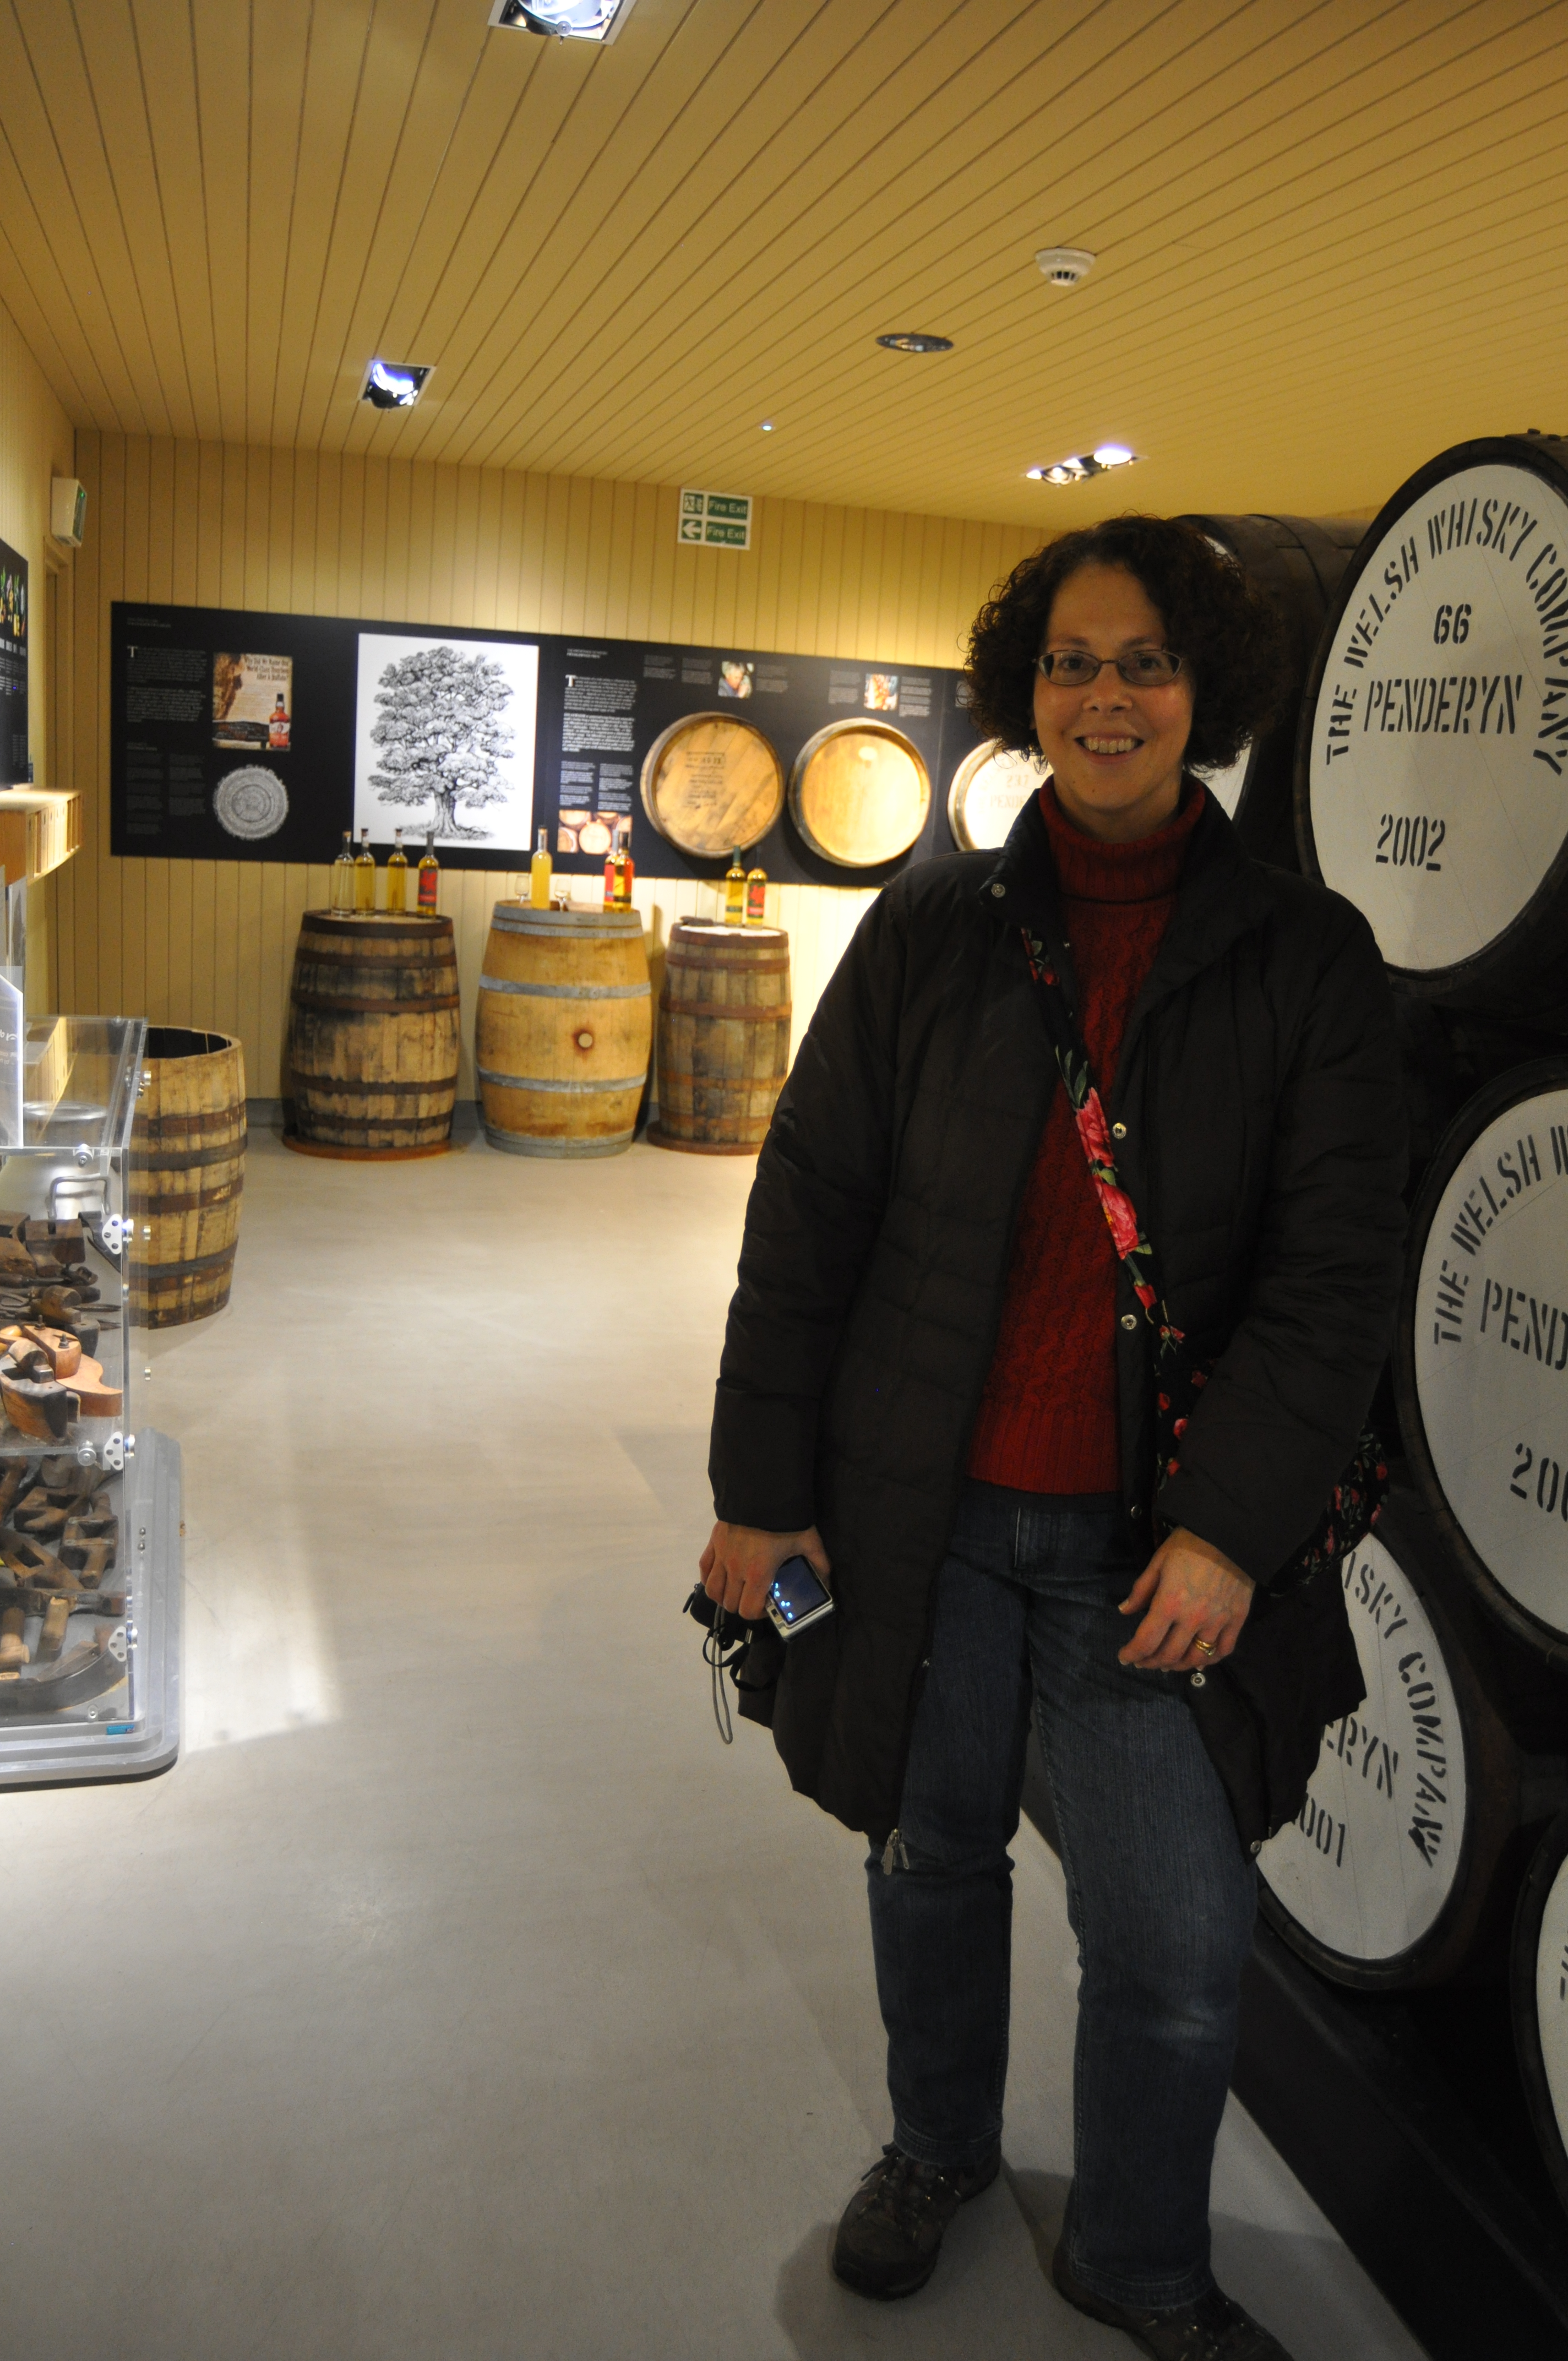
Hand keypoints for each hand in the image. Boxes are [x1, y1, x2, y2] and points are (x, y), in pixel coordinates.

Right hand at [700, 1520, 829, 1623]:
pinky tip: (720, 1577)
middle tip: (755, 1597)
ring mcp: (722, 1556)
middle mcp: (736, 1569)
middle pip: (730, 1604)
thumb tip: (826, 1582)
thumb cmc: (786, 1519)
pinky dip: (709, 1578)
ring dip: (723, 1596)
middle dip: (742, 1606)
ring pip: (712, 1590)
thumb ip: (819, 1564)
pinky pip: (703, 1569)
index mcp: (759, 1573)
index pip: (748, 1610)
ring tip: (736, 1591)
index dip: (758, 1615)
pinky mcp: (713, 1543)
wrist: (762, 1490)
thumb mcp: (809, 1541)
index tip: (768, 1606)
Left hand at [1118, 1526, 1253, 1672]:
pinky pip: (1224, 1650)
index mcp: (1169, 1603)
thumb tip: (1124, 1611)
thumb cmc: (1189, 1544)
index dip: (1132, 1653)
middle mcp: (1193, 1619)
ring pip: (1197, 1658)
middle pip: (1170, 1655)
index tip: (1124, 1657)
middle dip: (1151, 1662)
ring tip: (1167, 1664)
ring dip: (1178, 1666)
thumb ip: (1141, 1590)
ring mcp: (1218, 1622)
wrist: (1229, 1533)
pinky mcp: (1237, 1620)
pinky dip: (1210, 1660)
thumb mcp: (1158, 1562)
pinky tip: (1199, 1659)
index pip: (1146, 1641)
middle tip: (1143, 1662)